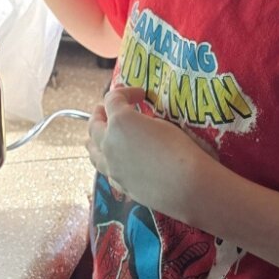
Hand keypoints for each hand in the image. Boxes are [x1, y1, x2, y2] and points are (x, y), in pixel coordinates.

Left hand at [86, 86, 215, 217]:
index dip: (126, 92)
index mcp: (120, 121)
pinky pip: (105, 168)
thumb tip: (139, 125)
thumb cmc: (179, 148)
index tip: (140, 95)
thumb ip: (143, 121)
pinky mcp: (118, 184)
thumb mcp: (162, 124)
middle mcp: (109, 143)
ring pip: (93, 149)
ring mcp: (111, 166)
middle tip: (108, 109)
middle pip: (94, 124)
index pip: (113, 99)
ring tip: (101, 133)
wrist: (186, 185)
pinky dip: (107, 159)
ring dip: (96, 137)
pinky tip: (114, 159)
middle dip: (101, 113)